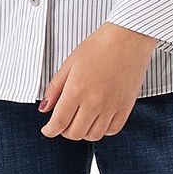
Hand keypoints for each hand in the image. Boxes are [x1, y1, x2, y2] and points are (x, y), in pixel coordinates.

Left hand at [37, 23, 160, 139]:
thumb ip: (55, 88)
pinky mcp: (126, 107)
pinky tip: (98, 118)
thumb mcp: (69, 63)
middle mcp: (94, 102)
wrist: (128, 38)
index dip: (50, 130)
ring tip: (81, 118)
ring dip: (83, 131)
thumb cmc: (99, 46)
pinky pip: (112, 130)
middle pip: (74, 133)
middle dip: (64, 130)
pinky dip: (102, 129)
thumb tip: (44, 108)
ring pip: (93, 135)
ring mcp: (112, 106)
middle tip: (64, 120)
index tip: (48, 129)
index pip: (59, 122)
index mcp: (76, 90)